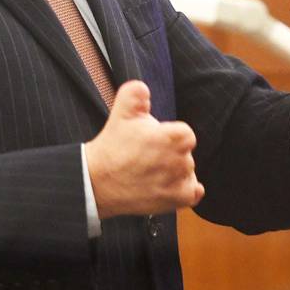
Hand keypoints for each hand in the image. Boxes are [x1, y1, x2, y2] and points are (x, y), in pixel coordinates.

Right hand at [85, 81, 203, 217]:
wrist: (97, 181)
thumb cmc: (112, 147)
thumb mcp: (122, 111)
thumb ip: (137, 93)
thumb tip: (144, 89)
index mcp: (175, 137)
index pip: (185, 133)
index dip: (168, 135)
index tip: (153, 140)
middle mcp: (182, 161)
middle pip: (185, 152)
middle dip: (169, 153)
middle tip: (147, 156)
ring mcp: (180, 182)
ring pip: (187, 172)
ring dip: (174, 170)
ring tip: (150, 171)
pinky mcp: (176, 200)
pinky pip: (192, 192)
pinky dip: (184, 189)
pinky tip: (168, 183)